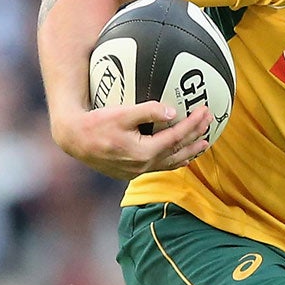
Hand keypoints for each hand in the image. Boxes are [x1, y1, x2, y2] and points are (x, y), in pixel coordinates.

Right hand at [51, 103, 212, 181]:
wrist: (73, 141)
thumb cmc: (95, 123)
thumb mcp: (121, 113)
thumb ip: (147, 111)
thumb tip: (171, 111)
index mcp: (144, 152)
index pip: (176, 137)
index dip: (193, 124)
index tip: (205, 112)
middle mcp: (143, 166)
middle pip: (177, 152)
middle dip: (195, 137)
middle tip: (210, 125)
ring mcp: (137, 171)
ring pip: (170, 163)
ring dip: (188, 153)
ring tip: (202, 144)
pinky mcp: (130, 172)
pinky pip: (159, 167)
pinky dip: (173, 161)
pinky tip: (180, 158)